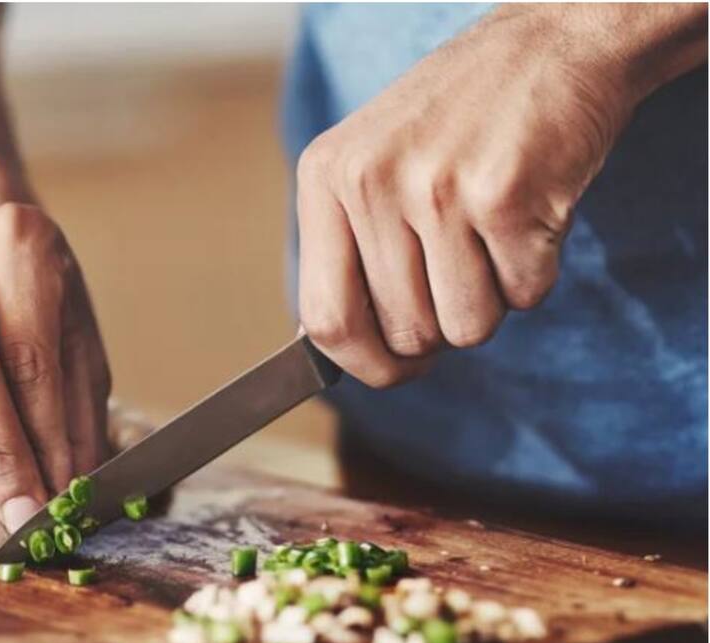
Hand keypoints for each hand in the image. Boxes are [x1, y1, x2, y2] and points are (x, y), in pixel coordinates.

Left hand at [295, 6, 660, 386]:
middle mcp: (370, 181)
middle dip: (444, 324)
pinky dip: (536, 270)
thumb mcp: (372, 163)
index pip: (325, 319)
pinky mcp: (505, 195)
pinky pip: (524, 295)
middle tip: (464, 265)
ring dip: (493, 299)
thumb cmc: (459, 118)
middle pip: (407, 333)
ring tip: (492, 231)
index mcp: (325, 176)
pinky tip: (529, 212)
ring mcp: (435, 188)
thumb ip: (346, 248)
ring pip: (467, 327)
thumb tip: (323, 346)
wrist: (554, 40)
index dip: (364, 364)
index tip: (394, 369)